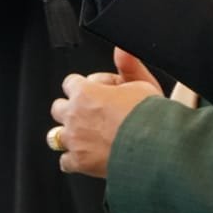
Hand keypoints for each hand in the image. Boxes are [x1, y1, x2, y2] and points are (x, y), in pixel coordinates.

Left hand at [47, 48, 162, 177]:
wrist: (156, 148)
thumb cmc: (149, 116)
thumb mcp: (141, 83)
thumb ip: (127, 65)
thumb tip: (121, 49)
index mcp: (85, 92)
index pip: (70, 83)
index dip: (86, 86)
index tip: (99, 93)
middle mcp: (74, 115)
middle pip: (58, 108)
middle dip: (71, 110)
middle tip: (92, 115)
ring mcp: (74, 140)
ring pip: (55, 136)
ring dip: (69, 135)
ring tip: (88, 136)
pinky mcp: (79, 163)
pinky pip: (65, 161)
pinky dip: (74, 160)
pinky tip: (89, 157)